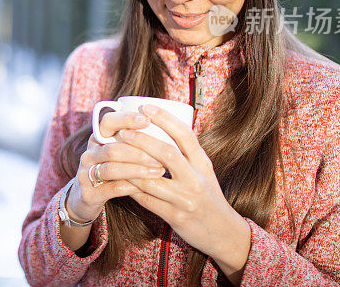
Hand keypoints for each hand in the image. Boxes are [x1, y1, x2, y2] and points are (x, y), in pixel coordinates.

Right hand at [66, 110, 166, 222]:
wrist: (86, 198)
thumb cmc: (112, 171)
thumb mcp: (117, 152)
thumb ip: (134, 140)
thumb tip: (168, 126)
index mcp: (97, 138)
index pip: (108, 122)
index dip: (126, 119)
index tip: (147, 120)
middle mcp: (89, 153)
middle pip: (112, 148)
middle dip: (139, 151)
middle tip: (162, 156)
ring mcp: (86, 173)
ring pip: (112, 168)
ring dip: (137, 170)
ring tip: (159, 171)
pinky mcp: (88, 193)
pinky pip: (112, 188)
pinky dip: (131, 187)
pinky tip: (147, 187)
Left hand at [121, 105, 250, 280]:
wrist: (223, 232)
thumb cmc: (208, 196)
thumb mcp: (204, 172)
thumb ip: (187, 154)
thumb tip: (164, 127)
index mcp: (203, 164)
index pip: (186, 136)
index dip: (165, 119)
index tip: (146, 107)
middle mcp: (196, 179)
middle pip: (168, 154)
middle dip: (143, 140)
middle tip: (123, 131)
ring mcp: (186, 199)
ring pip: (153, 179)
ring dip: (131, 165)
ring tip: (116, 154)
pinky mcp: (175, 216)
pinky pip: (147, 200)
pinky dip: (132, 188)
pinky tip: (120, 179)